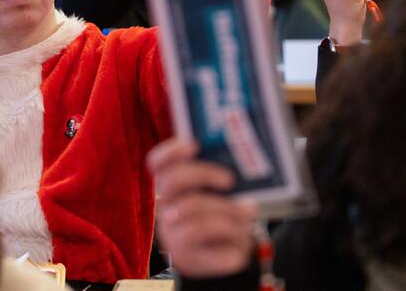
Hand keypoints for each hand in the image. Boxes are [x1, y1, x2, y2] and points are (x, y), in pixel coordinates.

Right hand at [148, 138, 255, 278]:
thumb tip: (241, 162)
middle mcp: (166, 208)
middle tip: (229, 179)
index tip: (194, 144)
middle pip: (171, 181)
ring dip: (226, 208)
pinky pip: (205, 234)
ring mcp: (172, 234)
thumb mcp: (225, 196)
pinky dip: (229, 229)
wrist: (227, 260)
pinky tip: (240, 232)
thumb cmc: (226, 219)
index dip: (171, 152)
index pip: (157, 163)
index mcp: (173, 188)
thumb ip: (224, 176)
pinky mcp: (186, 255)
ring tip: (248, 210)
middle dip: (203, 174)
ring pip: (192, 208)